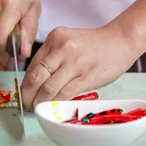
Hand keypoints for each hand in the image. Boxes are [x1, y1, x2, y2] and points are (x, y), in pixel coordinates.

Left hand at [20, 24, 139, 109]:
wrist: (121, 40)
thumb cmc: (95, 45)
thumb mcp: (69, 42)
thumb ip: (53, 57)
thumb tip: (36, 82)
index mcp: (55, 37)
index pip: (32, 65)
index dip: (25, 83)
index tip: (24, 94)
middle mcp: (62, 47)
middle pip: (35, 77)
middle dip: (27, 95)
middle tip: (27, 104)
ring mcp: (74, 62)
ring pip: (48, 88)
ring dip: (39, 102)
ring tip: (38, 107)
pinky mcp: (85, 76)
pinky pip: (64, 93)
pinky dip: (55, 102)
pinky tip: (52, 106)